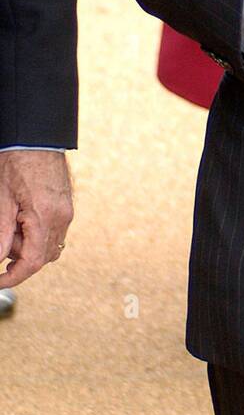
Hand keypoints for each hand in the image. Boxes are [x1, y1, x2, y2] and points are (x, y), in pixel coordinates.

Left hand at [0, 150, 73, 287]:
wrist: (36, 137)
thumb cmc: (17, 163)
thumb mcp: (2, 201)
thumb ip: (1, 235)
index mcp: (46, 216)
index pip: (33, 262)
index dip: (14, 277)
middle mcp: (62, 216)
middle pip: (43, 256)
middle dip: (20, 256)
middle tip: (3, 237)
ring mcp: (66, 210)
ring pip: (49, 245)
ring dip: (28, 244)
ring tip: (12, 222)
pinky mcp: (66, 205)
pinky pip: (53, 230)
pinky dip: (37, 233)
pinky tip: (23, 216)